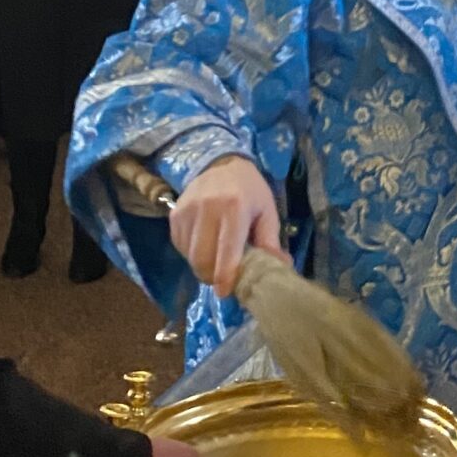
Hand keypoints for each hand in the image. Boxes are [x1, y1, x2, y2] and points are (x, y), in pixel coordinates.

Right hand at [171, 155, 284, 296]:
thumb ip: (270, 241)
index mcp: (234, 208)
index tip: (225, 292)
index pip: (226, 250)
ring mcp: (187, 211)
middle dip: (211, 275)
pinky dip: (191, 253)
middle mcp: (207, 208)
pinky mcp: (174, 214)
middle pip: (203, 258)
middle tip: (222, 277)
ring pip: (189, 255)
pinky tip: (204, 245)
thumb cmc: (250, 191)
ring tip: (215, 260)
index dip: (224, 276)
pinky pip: (180, 246)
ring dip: (201, 266)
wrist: (221, 164)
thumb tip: (281, 267)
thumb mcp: (267, 212)